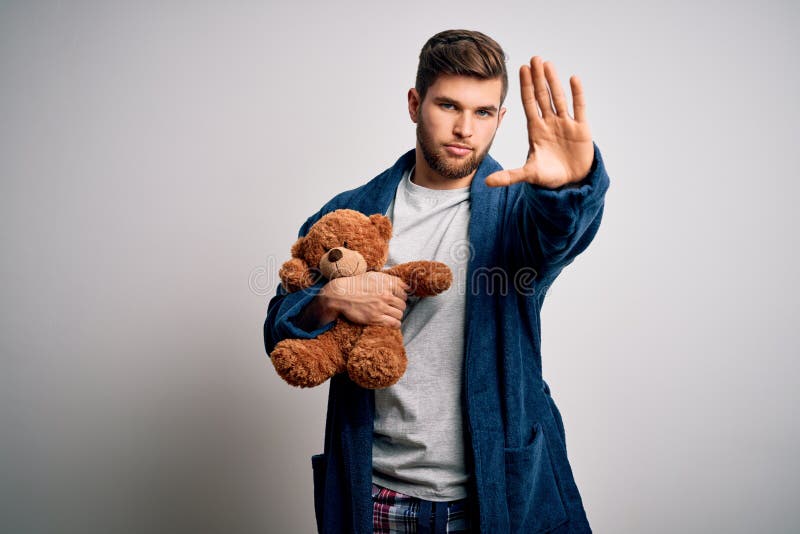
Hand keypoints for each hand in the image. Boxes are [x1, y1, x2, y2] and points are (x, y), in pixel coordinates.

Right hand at [319, 271, 408, 328]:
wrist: (340, 294)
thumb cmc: (356, 284)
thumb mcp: (374, 276)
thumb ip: (390, 279)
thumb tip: (405, 285)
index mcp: (386, 283)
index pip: (404, 291)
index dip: (402, 296)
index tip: (397, 299)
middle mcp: (385, 294)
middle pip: (403, 304)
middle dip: (399, 306)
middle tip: (393, 308)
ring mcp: (380, 307)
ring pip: (400, 314)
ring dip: (397, 315)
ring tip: (392, 315)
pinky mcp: (375, 318)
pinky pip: (393, 323)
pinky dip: (395, 324)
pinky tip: (393, 323)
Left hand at [485, 56, 593, 188]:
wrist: (571, 183)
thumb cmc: (549, 177)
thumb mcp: (528, 175)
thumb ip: (509, 176)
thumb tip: (486, 182)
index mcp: (536, 130)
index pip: (529, 103)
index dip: (526, 86)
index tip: (522, 68)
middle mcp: (549, 123)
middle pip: (542, 95)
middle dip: (538, 78)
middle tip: (534, 58)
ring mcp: (565, 124)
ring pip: (559, 97)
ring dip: (554, 81)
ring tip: (548, 64)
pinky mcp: (581, 129)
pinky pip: (579, 107)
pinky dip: (577, 93)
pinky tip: (573, 78)